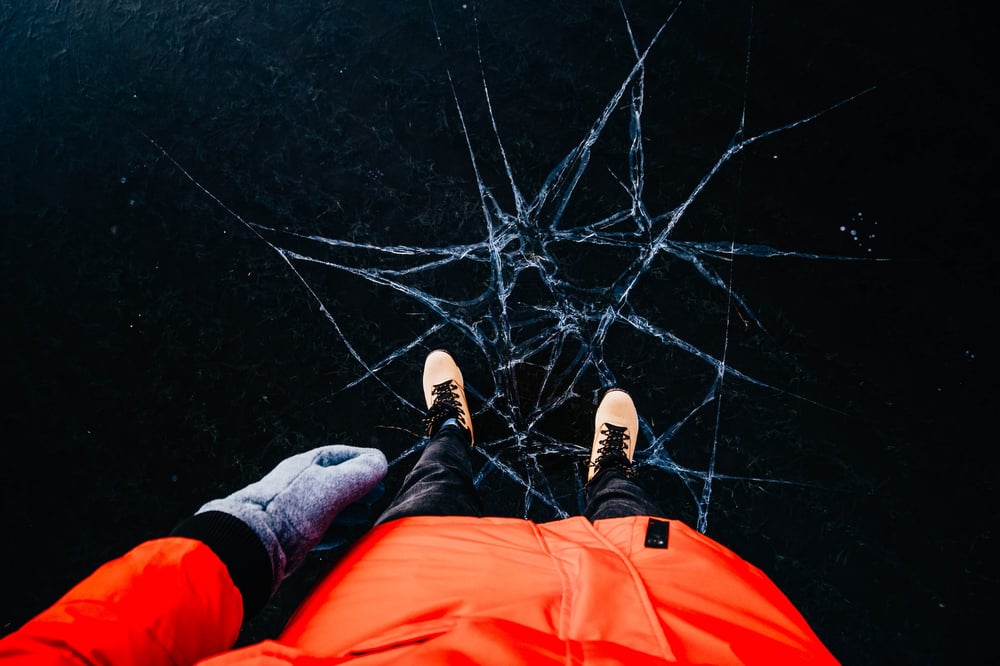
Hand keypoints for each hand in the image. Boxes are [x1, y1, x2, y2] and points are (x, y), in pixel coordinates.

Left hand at [197, 445, 387, 587]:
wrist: (251, 545)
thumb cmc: (289, 511)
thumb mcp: (331, 486)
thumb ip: (359, 473)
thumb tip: (380, 462)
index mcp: (306, 466)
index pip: (341, 456)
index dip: (365, 462)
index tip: (383, 469)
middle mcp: (299, 486)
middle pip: (335, 482)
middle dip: (359, 488)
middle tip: (378, 495)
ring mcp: (293, 512)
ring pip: (328, 507)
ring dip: (348, 511)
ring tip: (364, 516)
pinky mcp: (289, 538)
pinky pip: (317, 531)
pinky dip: (334, 532)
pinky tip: (343, 536)